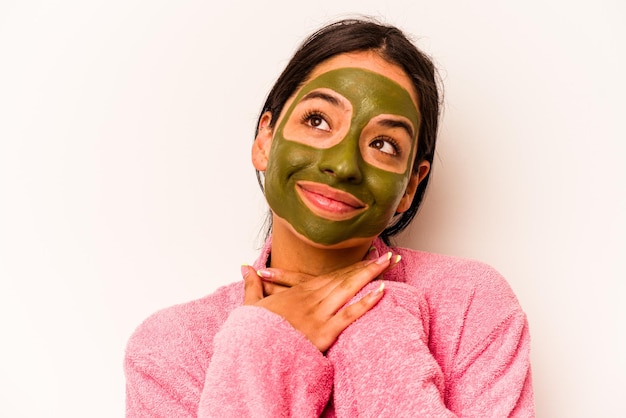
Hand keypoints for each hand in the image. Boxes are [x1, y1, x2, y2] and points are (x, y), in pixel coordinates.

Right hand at [241, 252, 398, 351]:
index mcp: (297, 293)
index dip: (351, 267)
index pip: (330, 276)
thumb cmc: (252, 334)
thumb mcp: (250, 306)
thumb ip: (252, 285)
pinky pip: (349, 315)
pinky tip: (381, 291)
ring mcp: (318, 314)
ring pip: (349, 289)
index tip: (367, 259)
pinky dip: (366, 302)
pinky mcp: (323, 332)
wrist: (250, 352)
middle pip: (344, 278)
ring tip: (390, 263)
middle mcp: (311, 299)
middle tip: (389, 256)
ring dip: (371, 274)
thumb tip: (244, 267)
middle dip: (368, 266)